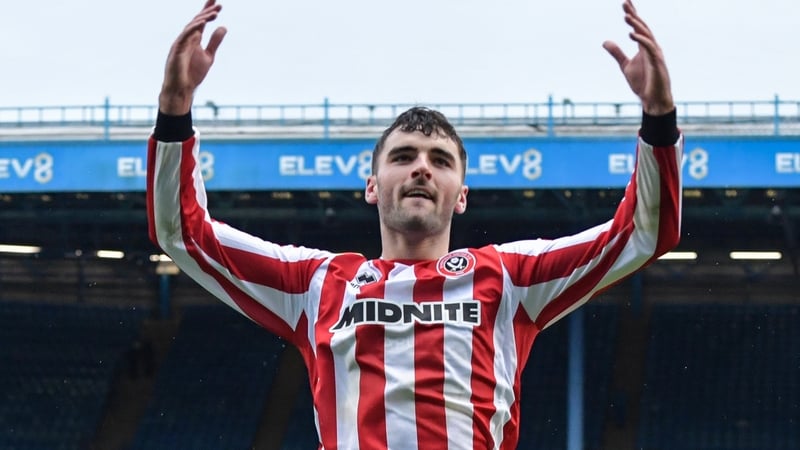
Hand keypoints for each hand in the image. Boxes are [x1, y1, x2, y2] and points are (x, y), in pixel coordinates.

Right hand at [159, 0, 226, 114]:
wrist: (181, 89)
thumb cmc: (192, 74)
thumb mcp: (208, 56)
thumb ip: (215, 42)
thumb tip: (224, 26)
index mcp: (193, 39)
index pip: (201, 22)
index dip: (208, 11)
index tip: (218, 3)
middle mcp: (186, 38)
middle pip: (197, 21)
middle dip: (207, 12)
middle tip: (219, 4)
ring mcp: (180, 43)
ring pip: (191, 26)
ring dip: (203, 19)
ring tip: (215, 13)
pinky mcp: (176, 50)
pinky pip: (185, 35)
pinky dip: (193, 28)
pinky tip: (202, 23)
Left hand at [602, 0, 673, 115]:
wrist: (653, 100)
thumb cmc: (643, 83)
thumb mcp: (625, 66)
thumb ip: (617, 53)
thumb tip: (605, 41)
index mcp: (644, 47)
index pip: (638, 27)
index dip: (632, 14)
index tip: (625, 3)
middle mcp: (651, 47)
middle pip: (642, 27)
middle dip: (634, 15)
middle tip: (625, 3)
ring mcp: (656, 54)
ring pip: (647, 35)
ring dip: (636, 25)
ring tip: (626, 16)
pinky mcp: (657, 63)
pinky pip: (649, 48)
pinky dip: (641, 40)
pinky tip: (631, 34)